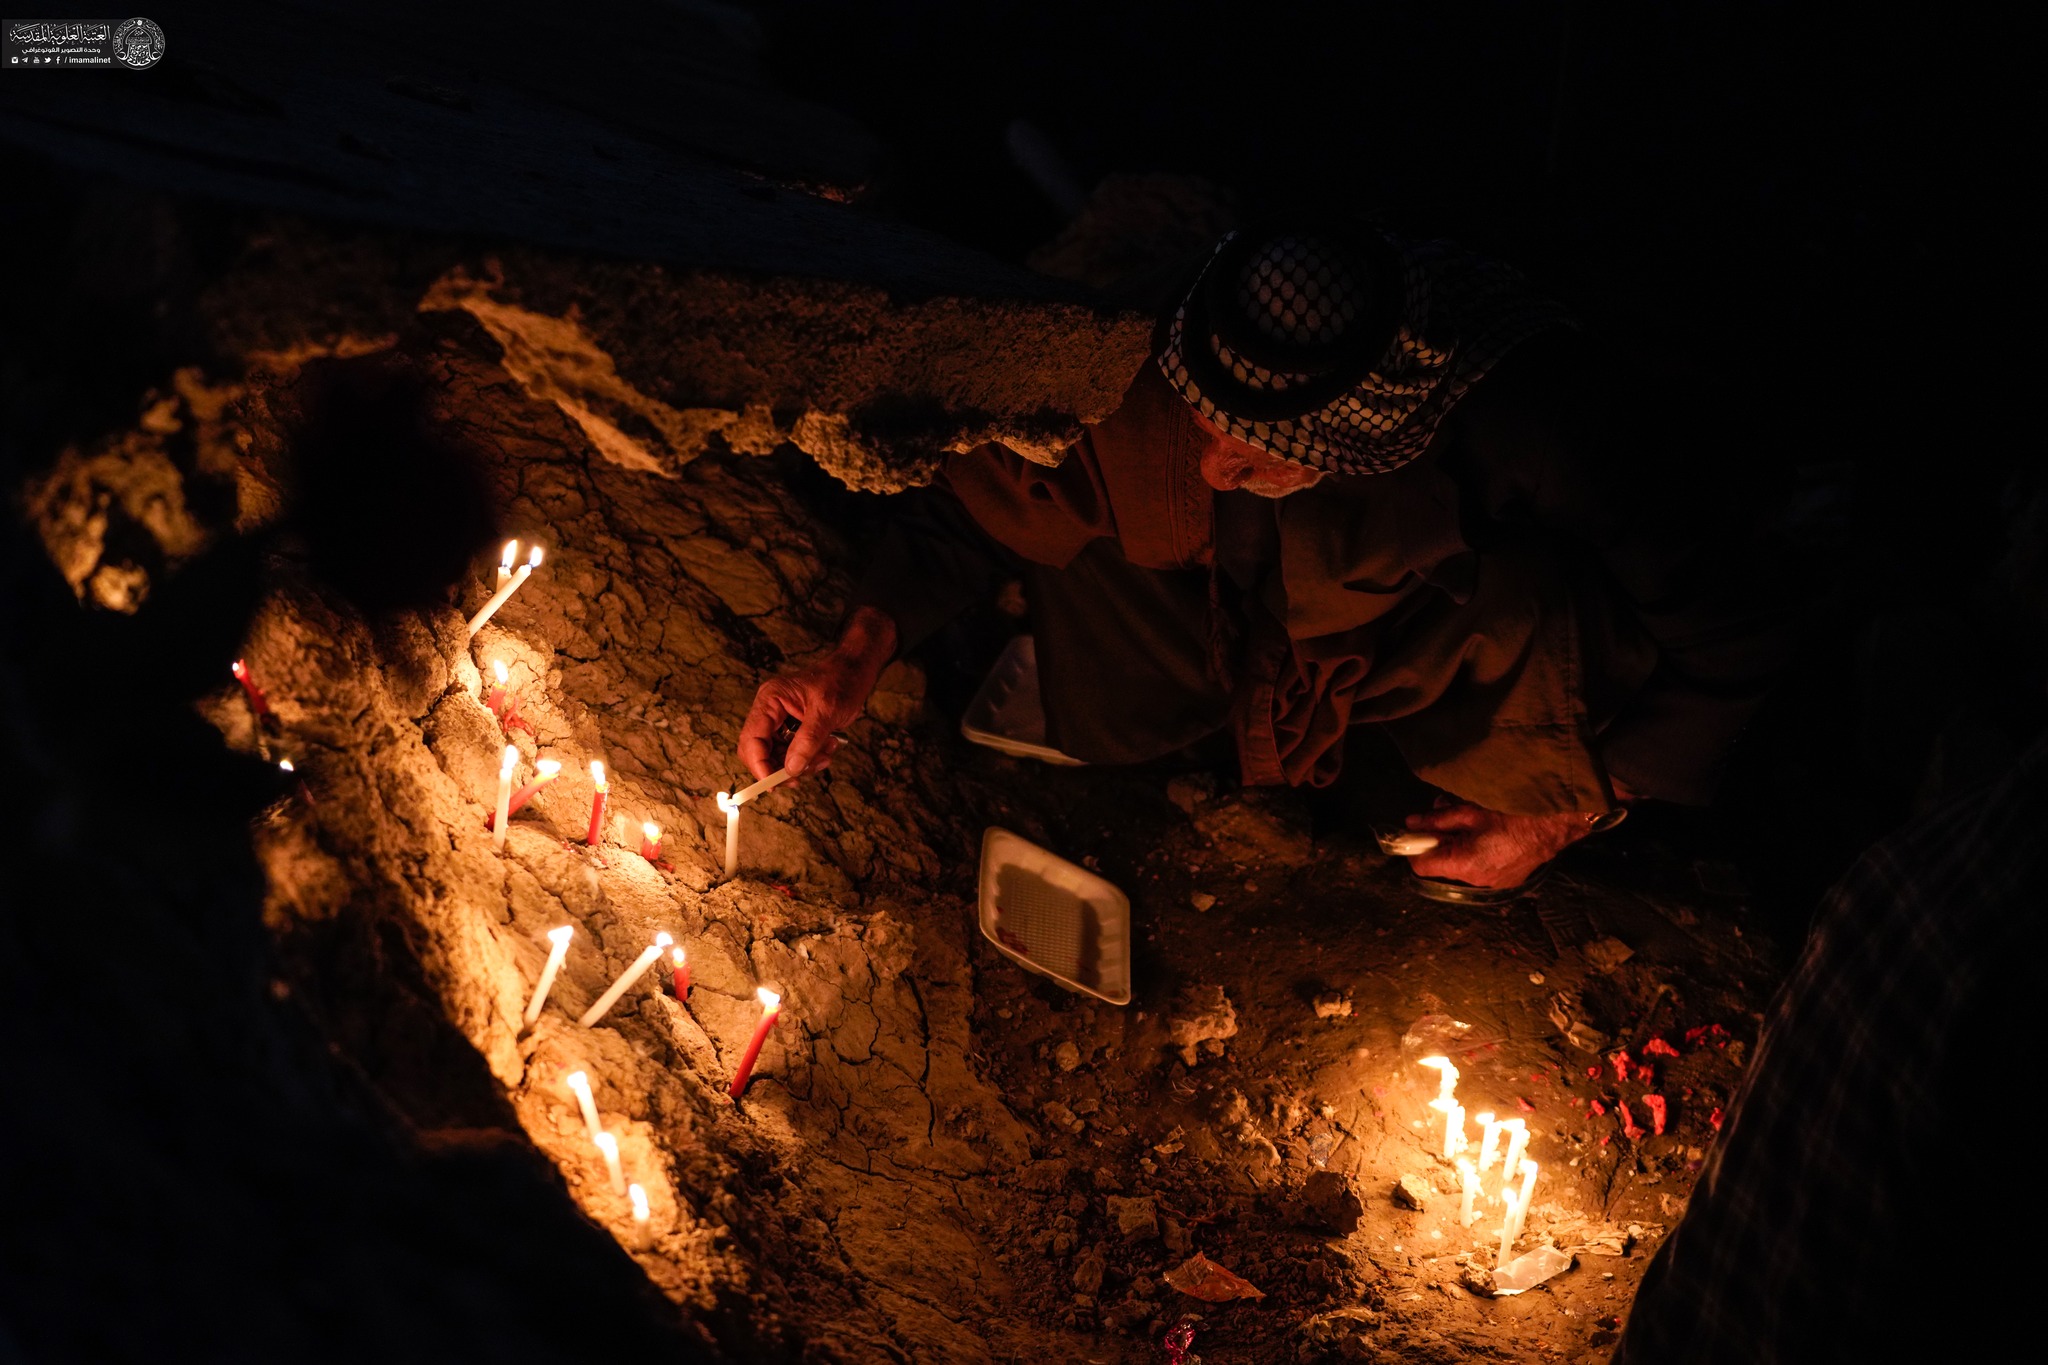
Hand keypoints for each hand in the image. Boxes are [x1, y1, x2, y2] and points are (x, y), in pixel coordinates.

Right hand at [738, 606, 897, 780]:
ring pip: (778, 758)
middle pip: (761, 753)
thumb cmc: (841, 683)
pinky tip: (828, 747)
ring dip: (802, 763)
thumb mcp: (826, 712)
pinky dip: (810, 758)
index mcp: (770, 700)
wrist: (856, 673)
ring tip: (827, 752)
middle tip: (807, 770)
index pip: (751, 740)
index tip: (775, 784)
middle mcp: (770, 711)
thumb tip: (790, 771)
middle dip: (783, 767)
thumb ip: (807, 741)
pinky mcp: (792, 730)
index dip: (759, 765)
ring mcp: (780, 722)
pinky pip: (793, 754)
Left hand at [1402, 800, 1595, 888]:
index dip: (1415, 848)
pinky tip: (1486, 833)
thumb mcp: (1468, 813)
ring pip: (1459, 864)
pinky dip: (1474, 851)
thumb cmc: (1511, 817)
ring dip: (1457, 843)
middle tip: (1447, 816)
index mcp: (1461, 863)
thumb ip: (1437, 820)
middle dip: (1439, 840)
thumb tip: (1411, 823)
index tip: (1419, 832)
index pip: (1420, 866)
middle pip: (1440, 864)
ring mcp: (1489, 883)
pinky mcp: (1502, 881)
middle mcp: (1473, 880)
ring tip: (1469, 819)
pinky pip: (1477, 867)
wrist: (1550, 828)